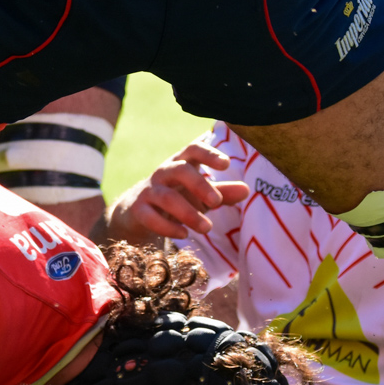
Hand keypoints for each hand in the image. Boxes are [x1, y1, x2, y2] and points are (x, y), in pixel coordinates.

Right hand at [105, 143, 249, 242]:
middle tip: (217, 202)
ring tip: (207, 228)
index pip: (193, 150)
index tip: (226, 164)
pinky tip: (184, 234)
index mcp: (181, 164)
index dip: (209, 154)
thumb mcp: (200, 195)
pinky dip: (168, 227)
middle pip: (180, 171)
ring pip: (167, 198)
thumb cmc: (177, 198)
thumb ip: (222, 193)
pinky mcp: (138, 211)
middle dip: (200, 185)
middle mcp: (164, 173)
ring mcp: (149, 191)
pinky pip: (151, 217)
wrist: (137, 212)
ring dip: (189, 213)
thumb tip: (247, 190)